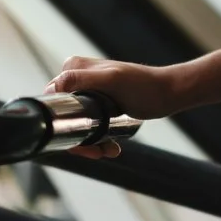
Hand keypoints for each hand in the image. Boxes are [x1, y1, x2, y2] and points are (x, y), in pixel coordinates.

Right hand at [44, 56, 189, 158]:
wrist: (168, 93)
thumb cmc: (143, 84)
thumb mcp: (112, 79)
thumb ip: (82, 79)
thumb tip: (53, 87)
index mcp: (73, 69)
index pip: (53, 102)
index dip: (60, 125)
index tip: (76, 141)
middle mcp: (77, 80)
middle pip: (64, 118)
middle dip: (78, 139)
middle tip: (96, 152)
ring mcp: (88, 94)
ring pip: (77, 126)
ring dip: (90, 144)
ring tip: (109, 150)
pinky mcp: (99, 107)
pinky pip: (90, 128)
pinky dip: (99, 141)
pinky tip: (112, 148)